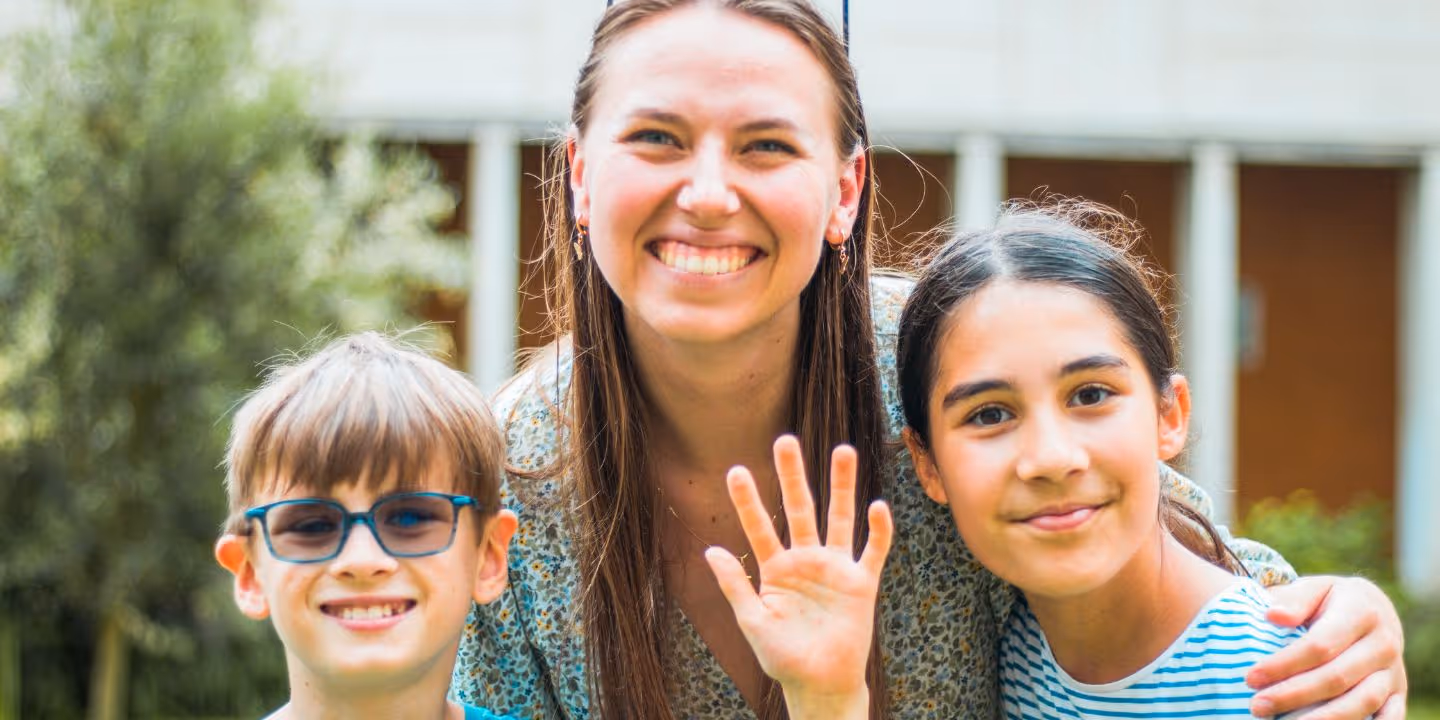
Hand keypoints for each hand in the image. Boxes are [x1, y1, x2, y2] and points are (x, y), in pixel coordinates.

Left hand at [704, 435, 892, 719]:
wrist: (820, 684)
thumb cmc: (783, 657)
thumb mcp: (753, 621)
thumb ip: (734, 585)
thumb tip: (709, 549)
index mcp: (776, 569)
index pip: (760, 527)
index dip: (748, 501)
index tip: (735, 470)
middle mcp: (806, 560)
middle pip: (800, 508)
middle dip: (793, 476)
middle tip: (785, 440)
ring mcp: (835, 569)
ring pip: (839, 518)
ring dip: (842, 485)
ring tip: (843, 450)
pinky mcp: (861, 584)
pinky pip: (873, 552)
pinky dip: (878, 531)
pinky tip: (878, 506)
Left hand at [1248, 576, 1406, 718]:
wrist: (1373, 608)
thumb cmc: (1330, 600)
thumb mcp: (1314, 588)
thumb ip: (1294, 600)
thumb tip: (1273, 616)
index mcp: (1361, 612)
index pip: (1319, 645)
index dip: (1284, 664)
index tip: (1251, 678)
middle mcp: (1384, 643)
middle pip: (1336, 678)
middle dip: (1293, 695)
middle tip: (1257, 706)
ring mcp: (1394, 671)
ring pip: (1362, 703)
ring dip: (1322, 719)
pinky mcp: (1399, 692)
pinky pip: (1389, 717)